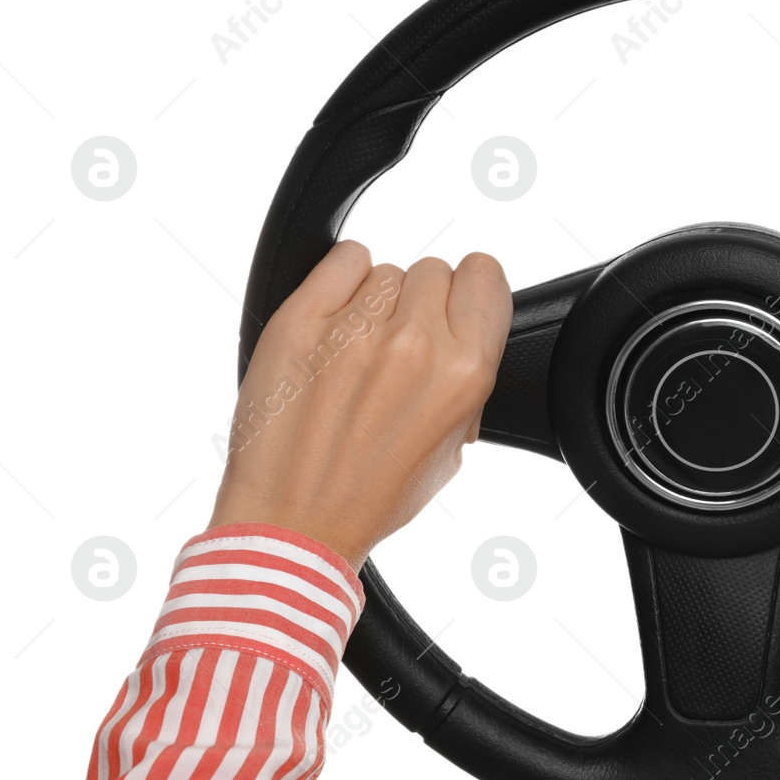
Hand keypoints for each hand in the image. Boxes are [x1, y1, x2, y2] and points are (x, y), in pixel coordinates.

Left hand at [209, 240, 511, 568]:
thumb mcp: (450, 446)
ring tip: (357, 355)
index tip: (453, 311)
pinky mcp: (302, 320)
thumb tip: (462, 334)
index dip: (469, 294)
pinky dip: (341, 283)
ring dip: (377, 303)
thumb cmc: (370, 494)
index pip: (485, 275)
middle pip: (434, 271)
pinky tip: (335, 325)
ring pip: (387, 271)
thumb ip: (465, 379)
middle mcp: (416, 343)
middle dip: (421, 306)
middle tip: (396, 353)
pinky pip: (343, 260)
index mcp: (465, 372)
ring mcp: (356, 328)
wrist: (294, 519)